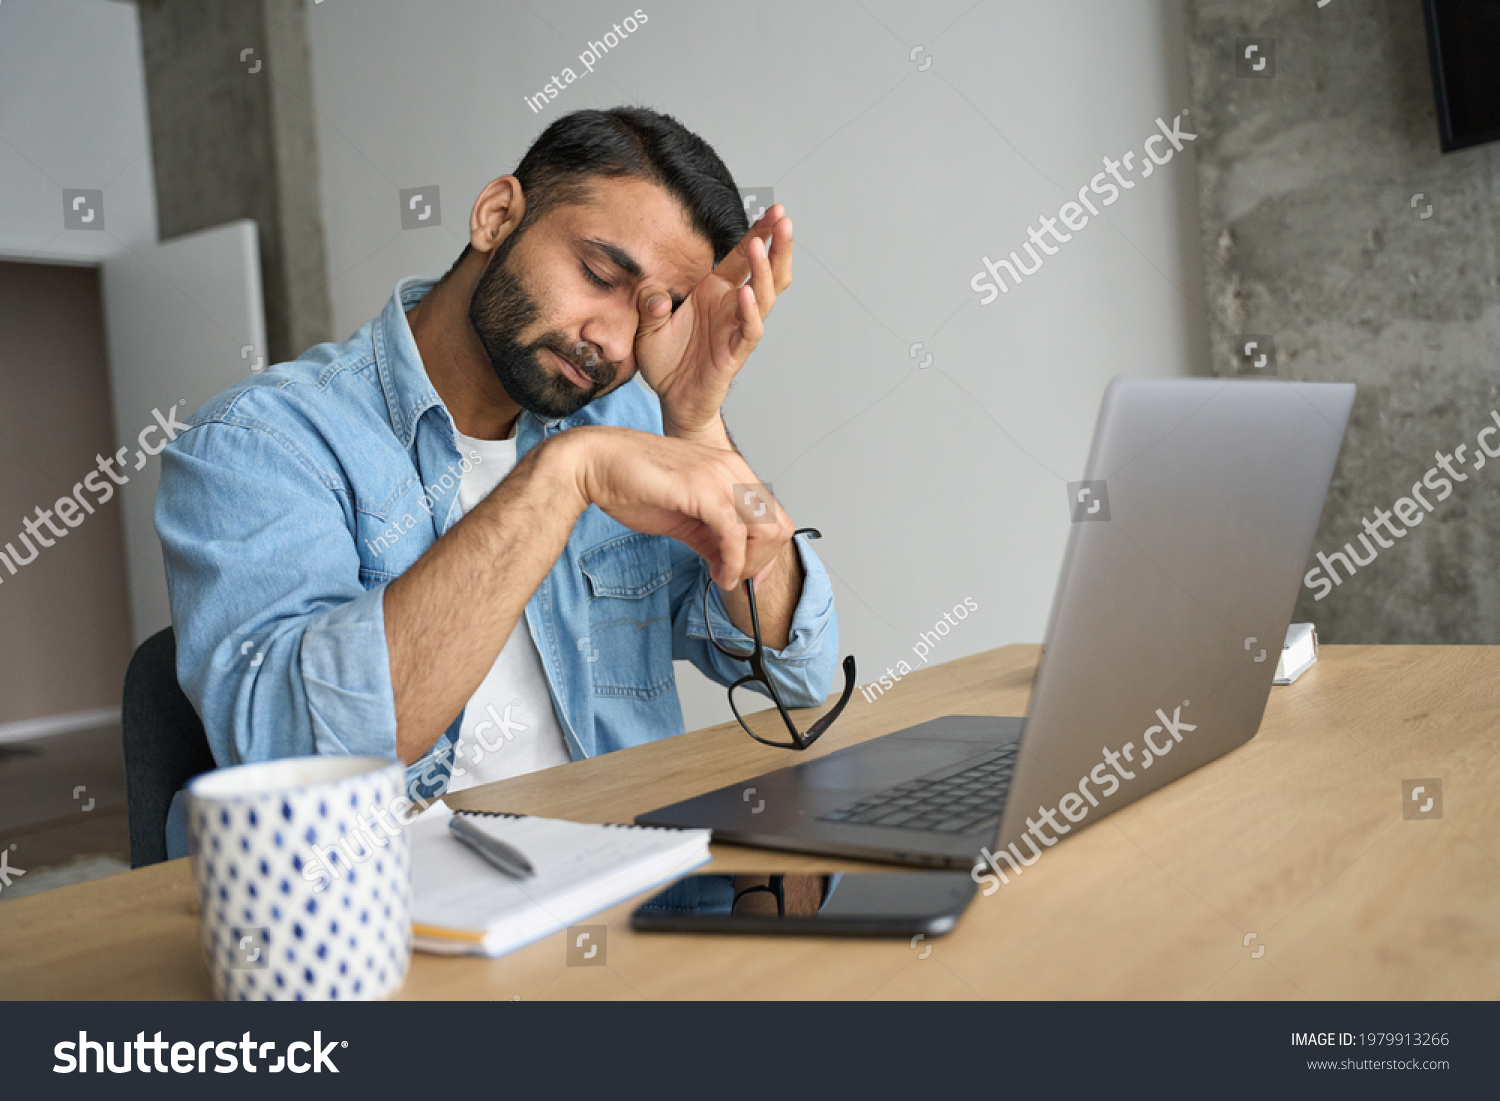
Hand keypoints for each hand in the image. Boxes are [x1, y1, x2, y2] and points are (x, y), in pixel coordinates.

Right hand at [552, 425, 793, 589]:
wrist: (596, 464)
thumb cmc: (631, 484)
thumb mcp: (682, 518)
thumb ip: (710, 538)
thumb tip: (728, 563)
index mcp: (729, 470)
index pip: (772, 515)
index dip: (768, 553)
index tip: (752, 578)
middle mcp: (732, 469)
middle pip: (778, 524)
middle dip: (763, 562)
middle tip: (738, 580)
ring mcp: (720, 477)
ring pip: (765, 529)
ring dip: (750, 564)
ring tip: (727, 578)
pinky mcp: (704, 490)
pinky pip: (735, 534)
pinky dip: (733, 563)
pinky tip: (719, 575)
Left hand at [633, 204, 792, 443]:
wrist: (672, 399)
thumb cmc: (665, 361)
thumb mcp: (646, 326)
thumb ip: (649, 305)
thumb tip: (652, 295)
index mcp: (714, 291)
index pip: (742, 257)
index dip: (759, 233)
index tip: (773, 210)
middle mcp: (731, 305)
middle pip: (765, 271)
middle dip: (776, 244)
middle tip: (784, 219)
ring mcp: (737, 328)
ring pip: (763, 295)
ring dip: (763, 270)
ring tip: (762, 245)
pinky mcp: (735, 352)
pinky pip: (749, 329)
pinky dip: (749, 311)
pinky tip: (744, 293)